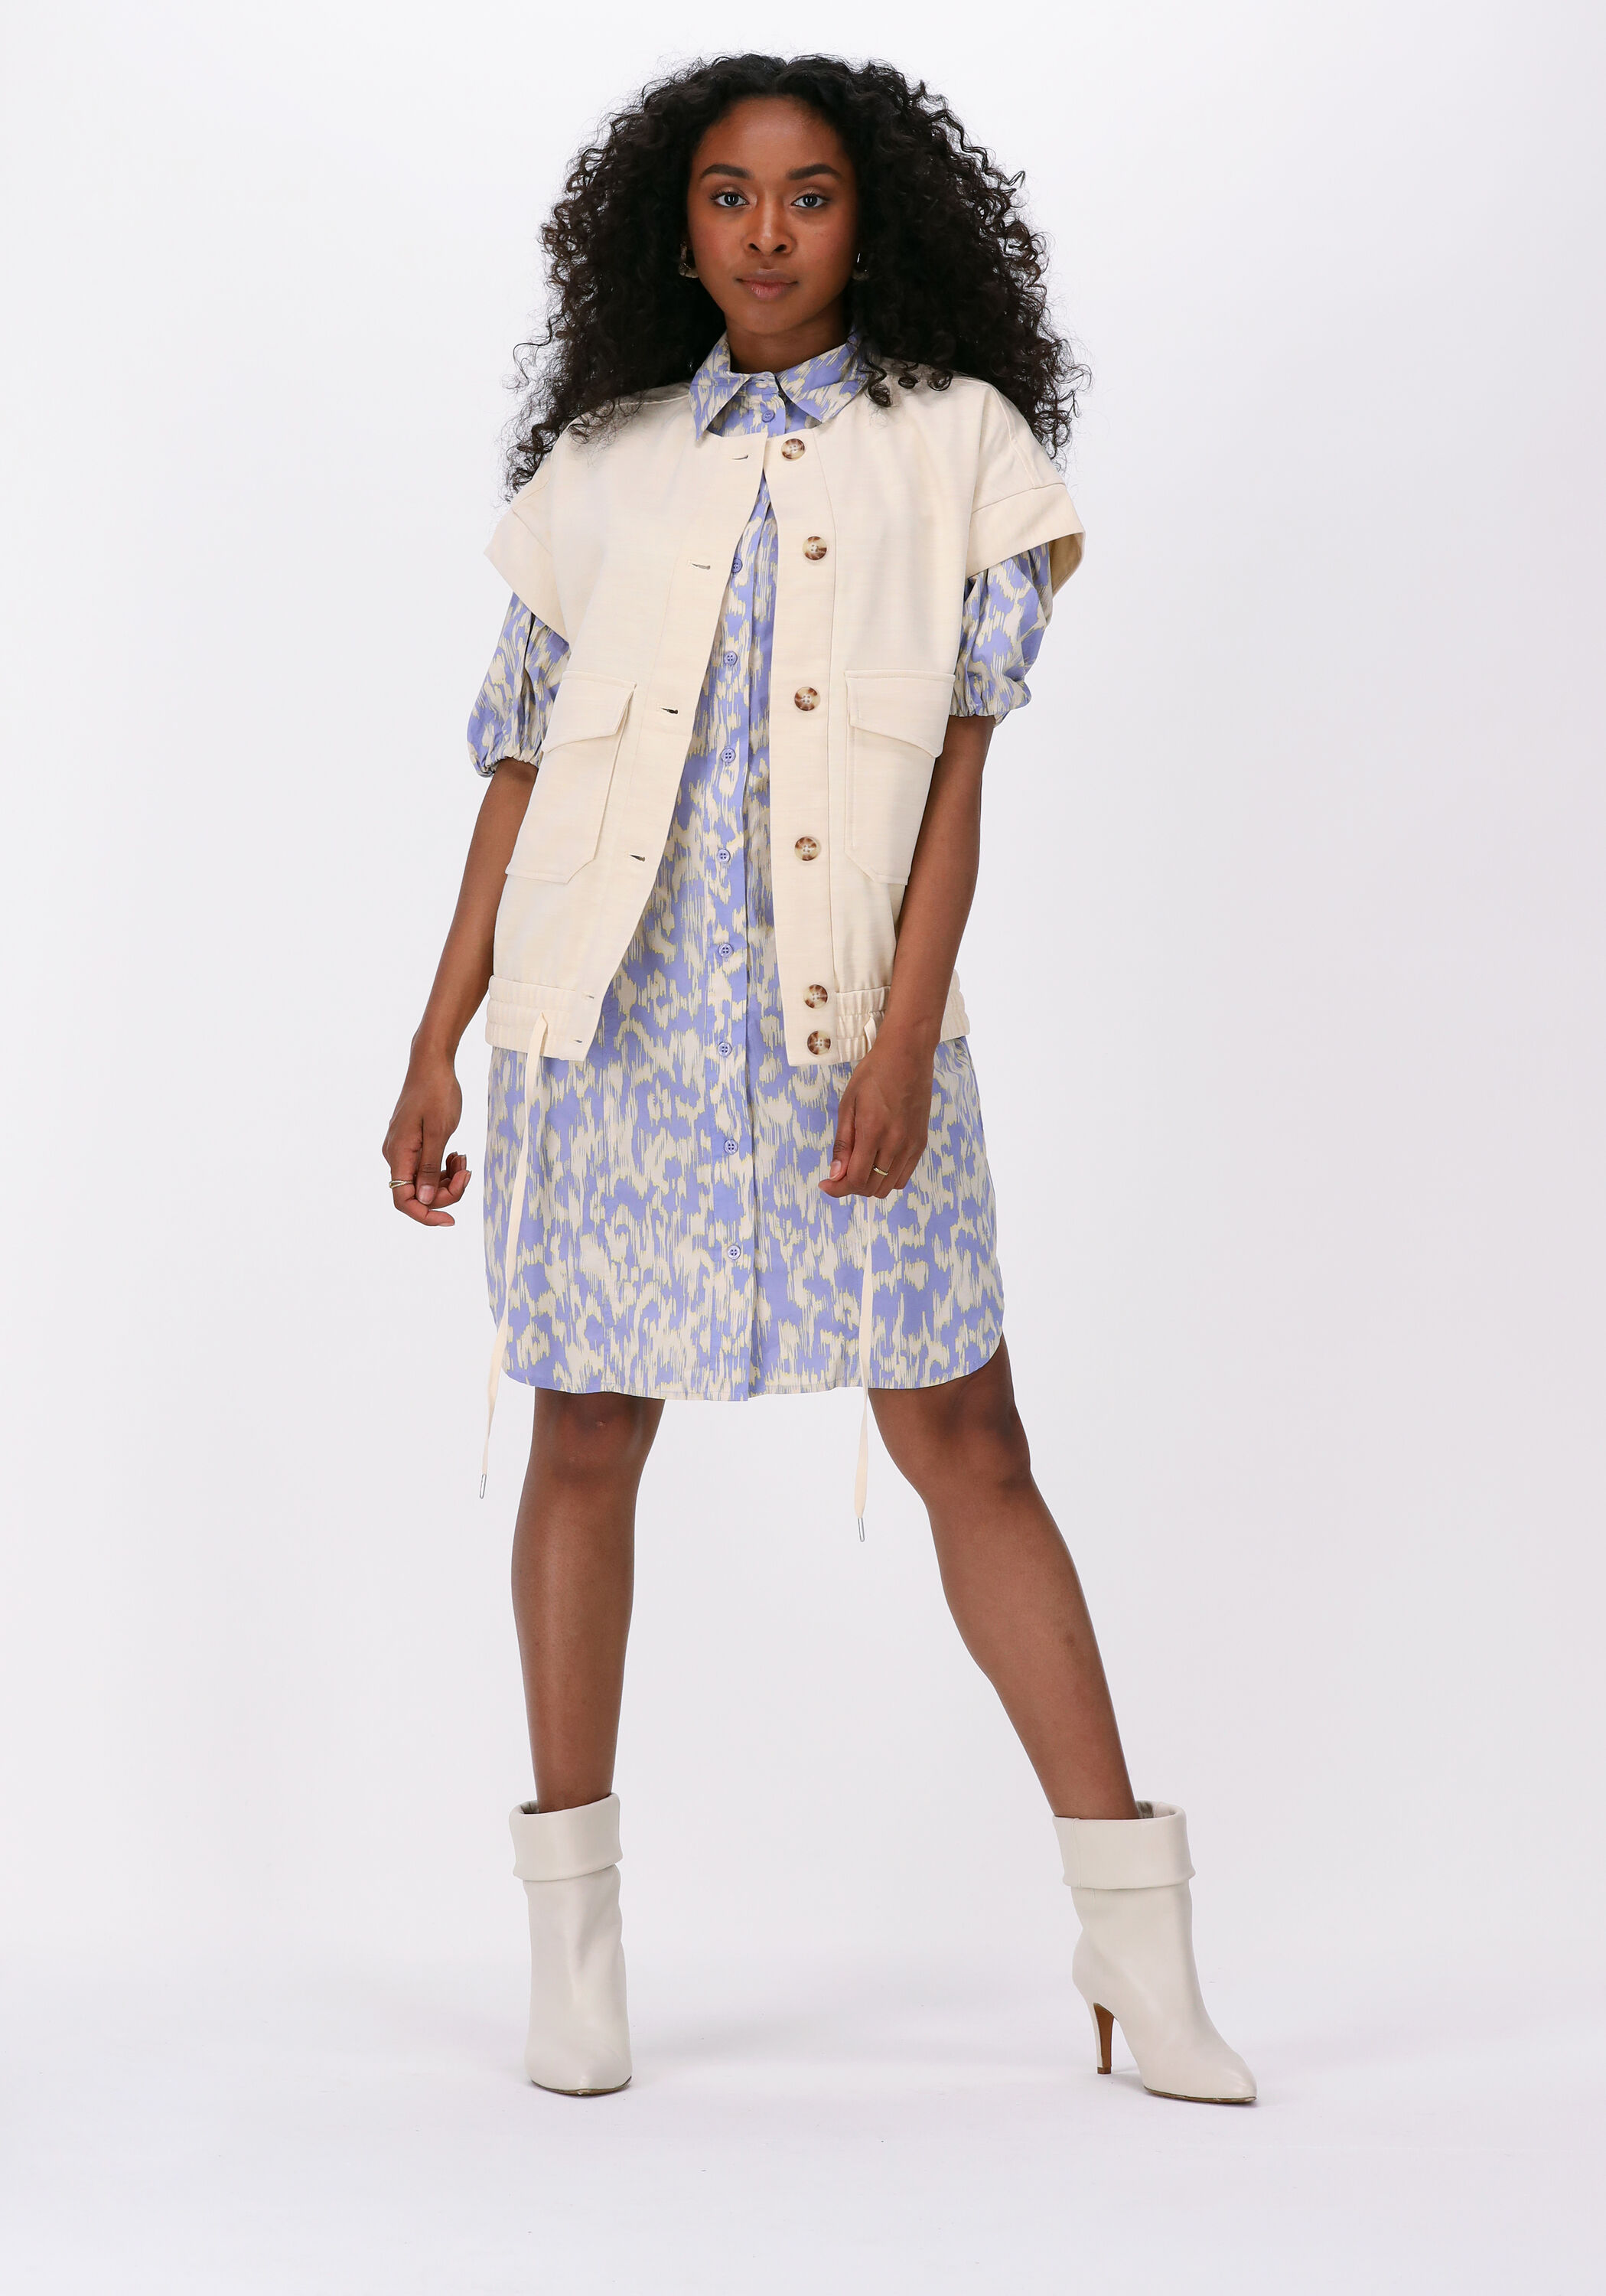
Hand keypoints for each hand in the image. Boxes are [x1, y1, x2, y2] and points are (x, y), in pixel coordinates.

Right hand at [382, 1051, 468, 1226]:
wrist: (432, 1063)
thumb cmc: (437, 1092)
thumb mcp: (439, 1131)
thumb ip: (429, 1168)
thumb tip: (423, 1200)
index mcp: (398, 1155)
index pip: (404, 1201)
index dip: (426, 1215)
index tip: (451, 1221)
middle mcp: (395, 1155)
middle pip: (417, 1194)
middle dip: (446, 1192)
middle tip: (467, 1172)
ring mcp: (403, 1149)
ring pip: (424, 1182)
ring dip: (447, 1180)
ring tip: (463, 1161)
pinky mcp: (412, 1143)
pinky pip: (426, 1167)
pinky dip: (443, 1168)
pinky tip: (457, 1156)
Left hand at [819, 1028, 932, 1200]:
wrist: (907, 1055)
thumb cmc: (874, 1074)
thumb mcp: (848, 1104)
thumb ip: (843, 1142)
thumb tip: (836, 1173)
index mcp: (873, 1131)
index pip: (856, 1179)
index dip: (838, 1188)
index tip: (825, 1184)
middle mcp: (896, 1142)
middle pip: (872, 1187)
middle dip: (851, 1187)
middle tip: (840, 1173)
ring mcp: (912, 1145)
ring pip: (889, 1186)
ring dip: (870, 1184)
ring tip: (858, 1167)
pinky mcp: (921, 1143)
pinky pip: (904, 1176)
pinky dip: (888, 1177)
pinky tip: (876, 1162)